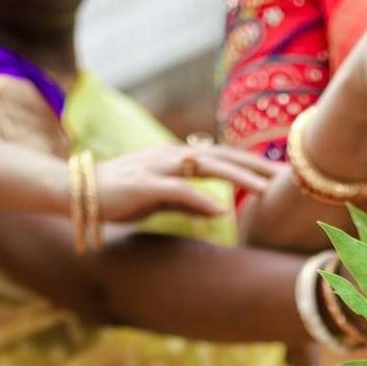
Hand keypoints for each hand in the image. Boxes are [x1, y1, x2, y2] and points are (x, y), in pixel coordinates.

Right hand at [95, 143, 283, 222]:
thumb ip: (189, 201)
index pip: (224, 157)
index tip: (281, 176)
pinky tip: (221, 209)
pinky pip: (178, 190)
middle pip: (223, 157)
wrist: (79, 192)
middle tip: (287, 178)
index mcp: (179, 157)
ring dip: (238, 177)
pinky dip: (200, 198)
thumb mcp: (162, 200)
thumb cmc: (121, 197)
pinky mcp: (144, 185)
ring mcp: (158, 168)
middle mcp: (172, 156)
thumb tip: (219, 209)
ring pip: (206, 167)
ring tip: (265, 189)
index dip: (253, 164)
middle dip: (256, 167)